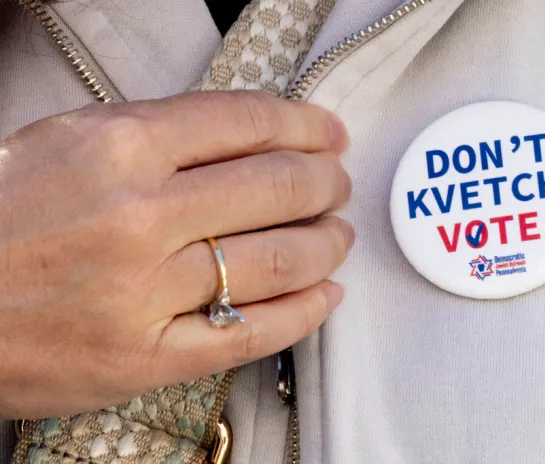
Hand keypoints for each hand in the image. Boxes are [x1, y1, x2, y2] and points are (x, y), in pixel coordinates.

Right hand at [0, 91, 352, 418]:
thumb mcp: (66, 145)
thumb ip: (154, 136)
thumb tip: (242, 137)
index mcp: (117, 147)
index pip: (246, 121)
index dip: (303, 125)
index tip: (327, 133)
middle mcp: (140, 215)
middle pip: (276, 187)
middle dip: (325, 182)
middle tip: (338, 184)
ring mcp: (147, 292)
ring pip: (279, 259)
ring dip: (327, 243)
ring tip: (338, 234)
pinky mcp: (149, 358)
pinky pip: (254, 333)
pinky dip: (305, 313)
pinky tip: (327, 294)